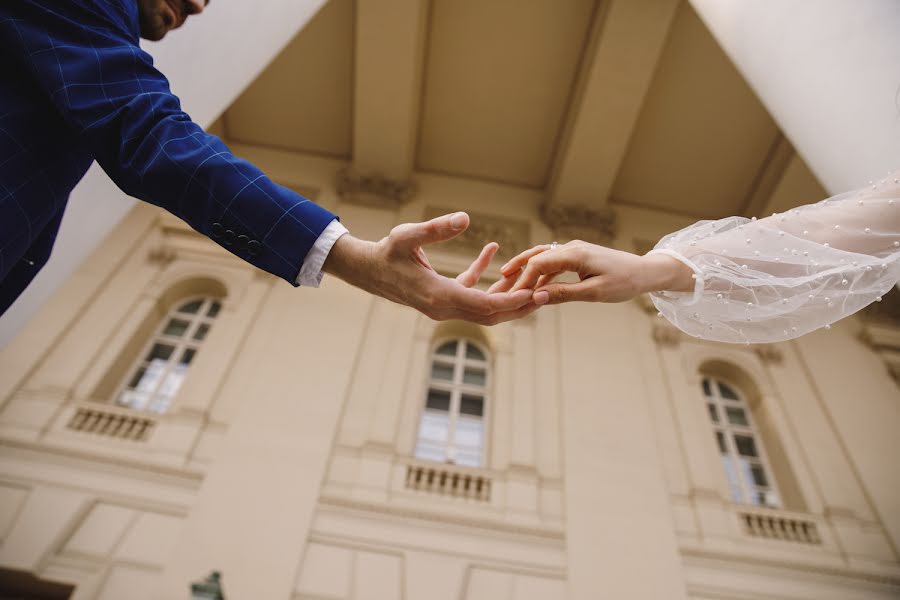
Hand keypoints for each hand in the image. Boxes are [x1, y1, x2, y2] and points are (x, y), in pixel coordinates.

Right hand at [323, 212, 537, 323]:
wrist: (365, 269)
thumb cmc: (385, 252)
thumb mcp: (408, 236)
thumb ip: (436, 229)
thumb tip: (465, 218)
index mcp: (438, 296)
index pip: (483, 305)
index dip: (511, 301)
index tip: (535, 294)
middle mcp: (443, 307)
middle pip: (489, 314)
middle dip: (518, 306)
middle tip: (546, 294)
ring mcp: (442, 305)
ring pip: (482, 307)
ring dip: (506, 295)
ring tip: (532, 279)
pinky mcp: (441, 296)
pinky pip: (469, 291)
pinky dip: (483, 276)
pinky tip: (492, 251)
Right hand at [489, 240, 693, 304]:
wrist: (645, 272)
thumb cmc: (624, 282)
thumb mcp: (594, 292)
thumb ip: (564, 294)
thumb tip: (537, 297)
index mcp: (575, 254)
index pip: (539, 264)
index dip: (522, 280)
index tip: (511, 296)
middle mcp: (571, 248)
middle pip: (535, 256)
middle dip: (517, 270)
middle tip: (499, 285)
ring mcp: (573, 250)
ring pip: (542, 258)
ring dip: (526, 271)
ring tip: (509, 284)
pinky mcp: (577, 256)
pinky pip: (553, 263)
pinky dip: (540, 274)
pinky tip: (532, 286)